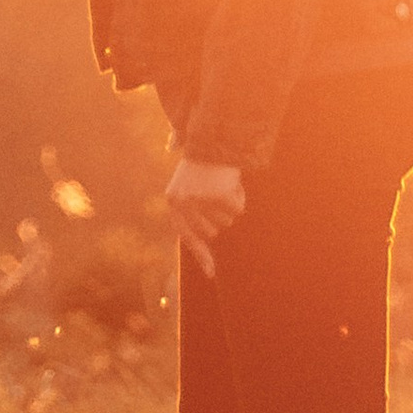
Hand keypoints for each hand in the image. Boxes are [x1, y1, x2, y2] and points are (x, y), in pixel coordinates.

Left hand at [165, 156, 245, 272]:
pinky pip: (237, 210)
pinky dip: (239, 197)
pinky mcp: (220, 195)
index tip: (212, 274)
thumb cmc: (202, 165)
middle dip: (218, 217)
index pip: (186, 236)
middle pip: (212, 231)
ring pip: (226, 222)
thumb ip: (191, 213)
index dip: (201, 255)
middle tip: (215, 192)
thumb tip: (206, 241)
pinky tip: (231, 182)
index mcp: (173, 201)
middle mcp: (184, 203)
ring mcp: (202, 200)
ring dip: (228, 205)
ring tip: (220, 184)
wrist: (213, 138)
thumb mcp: (188, 187)